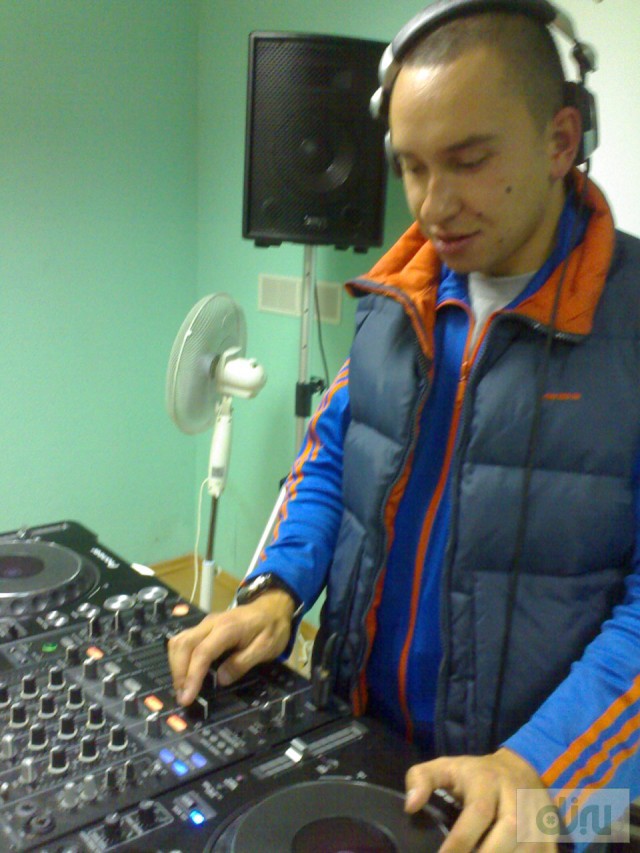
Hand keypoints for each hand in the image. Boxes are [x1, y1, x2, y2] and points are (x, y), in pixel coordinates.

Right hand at [167, 590, 294, 705]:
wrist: (273, 607)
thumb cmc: (272, 628)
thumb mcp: (266, 648)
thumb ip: (243, 663)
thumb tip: (220, 680)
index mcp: (227, 628)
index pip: (202, 652)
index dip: (192, 676)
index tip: (187, 697)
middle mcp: (211, 623)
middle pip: (183, 644)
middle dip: (178, 672)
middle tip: (182, 696)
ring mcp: (206, 624)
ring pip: (179, 641)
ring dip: (176, 665)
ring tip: (183, 688)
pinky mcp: (204, 627)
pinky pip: (184, 640)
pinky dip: (180, 658)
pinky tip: (186, 673)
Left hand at [405, 748, 558, 851]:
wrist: (522, 769)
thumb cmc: (475, 775)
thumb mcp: (445, 767)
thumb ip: (421, 779)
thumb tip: (411, 806)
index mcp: (487, 782)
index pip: (477, 813)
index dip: (460, 841)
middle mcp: (516, 799)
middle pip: (507, 834)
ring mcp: (537, 819)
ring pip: (527, 849)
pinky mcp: (550, 837)